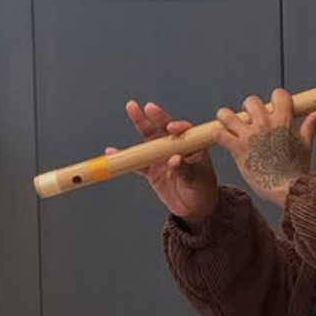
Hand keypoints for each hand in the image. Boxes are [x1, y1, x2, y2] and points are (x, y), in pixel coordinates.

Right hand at [121, 100, 219, 222]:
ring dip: (140, 124)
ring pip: (149, 139)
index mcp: (193, 147)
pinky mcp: (152, 169)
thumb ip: (184, 170)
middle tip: (146, 107)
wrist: (193, 208)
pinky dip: (125, 158)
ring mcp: (162, 157)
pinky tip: (113, 151)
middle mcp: (176, 148)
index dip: (177, 127)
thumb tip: (173, 159)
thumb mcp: (196, 180)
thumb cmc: (202, 190)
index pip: (185, 132)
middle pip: (164, 129)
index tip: (171, 127)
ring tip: (132, 108)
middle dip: (155, 117)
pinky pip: (137, 162)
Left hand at [214, 88, 315, 206]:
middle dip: (249, 109)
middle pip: (250, 101)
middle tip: (250, 121)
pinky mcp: (237, 149)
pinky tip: (222, 139)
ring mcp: (249, 136)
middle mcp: (265, 124)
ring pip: (227, 114)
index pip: (278, 94)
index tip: (272, 110)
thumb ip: (311, 124)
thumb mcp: (306, 144)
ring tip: (229, 125)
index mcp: (283, 121)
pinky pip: (219, 134)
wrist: (287, 190)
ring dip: (226, 118)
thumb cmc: (297, 170)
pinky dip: (218, 135)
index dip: (275, 100)